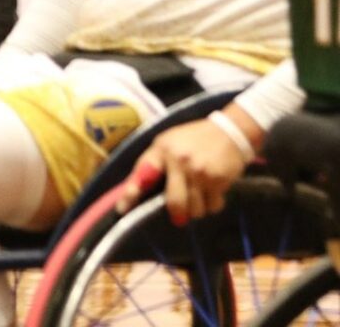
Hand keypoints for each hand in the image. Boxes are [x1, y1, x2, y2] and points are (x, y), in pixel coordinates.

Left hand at [115, 111, 256, 224]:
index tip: (122, 209)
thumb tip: (135, 189)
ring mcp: (199, 171)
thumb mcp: (168, 143)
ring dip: (196, 209)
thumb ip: (152, 163)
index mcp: (162, 149)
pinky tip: (212, 190)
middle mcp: (179, 160)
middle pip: (174, 203)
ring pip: (195, 209)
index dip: (131, 192)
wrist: (227, 132)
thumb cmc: (192, 139)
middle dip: (177, 213)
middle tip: (178, 216)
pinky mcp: (218, 179)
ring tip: (198, 195)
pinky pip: (213, 206)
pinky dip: (212, 204)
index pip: (143, 173)